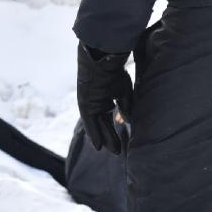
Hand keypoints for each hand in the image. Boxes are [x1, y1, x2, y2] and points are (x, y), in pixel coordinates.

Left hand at [76, 41, 132, 155]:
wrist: (102, 58)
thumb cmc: (114, 71)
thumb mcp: (123, 91)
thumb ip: (125, 107)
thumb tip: (126, 121)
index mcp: (104, 97)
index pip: (109, 117)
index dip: (114, 128)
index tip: (120, 140)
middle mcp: (96, 102)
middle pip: (104, 123)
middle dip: (110, 137)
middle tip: (118, 151)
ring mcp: (89, 104)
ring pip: (97, 125)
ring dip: (104, 139)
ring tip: (113, 152)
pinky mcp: (85, 105)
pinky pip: (90, 123)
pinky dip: (94, 135)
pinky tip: (99, 147)